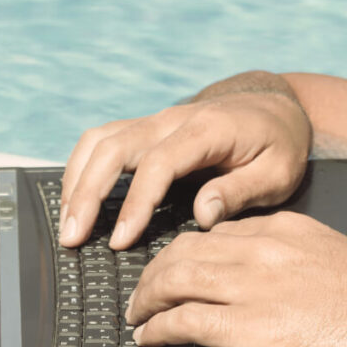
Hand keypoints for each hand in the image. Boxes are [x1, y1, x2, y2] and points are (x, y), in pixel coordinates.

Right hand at [59, 91, 310, 248]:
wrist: (275, 105)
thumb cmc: (279, 142)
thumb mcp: (279, 171)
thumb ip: (241, 191)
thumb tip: (203, 214)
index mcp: (207, 130)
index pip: (158, 163)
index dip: (136, 203)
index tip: (120, 241)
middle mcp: (174, 119)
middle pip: (114, 147)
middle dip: (86, 193)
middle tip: (72, 239)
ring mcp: (157, 120)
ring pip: (100, 139)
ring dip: (76, 179)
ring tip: (67, 224)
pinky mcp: (148, 128)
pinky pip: (105, 140)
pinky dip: (83, 168)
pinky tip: (76, 200)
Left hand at [125, 211, 346, 346]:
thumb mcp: (333, 258)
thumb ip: (294, 260)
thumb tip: (269, 281)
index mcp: (285, 229)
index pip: (216, 233)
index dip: (186, 252)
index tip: (175, 268)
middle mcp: (263, 250)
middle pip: (185, 250)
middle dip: (154, 272)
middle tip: (143, 292)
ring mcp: (254, 286)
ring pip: (176, 278)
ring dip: (147, 298)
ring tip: (137, 314)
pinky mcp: (251, 327)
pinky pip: (185, 320)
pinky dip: (158, 327)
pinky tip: (149, 335)